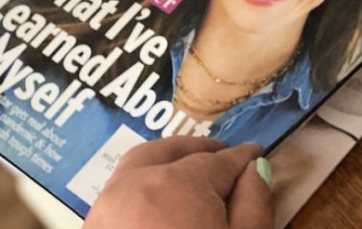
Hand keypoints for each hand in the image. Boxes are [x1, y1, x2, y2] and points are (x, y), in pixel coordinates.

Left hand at [84, 137, 273, 228]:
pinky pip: (117, 195)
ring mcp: (106, 210)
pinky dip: (140, 189)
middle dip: (198, 151)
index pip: (219, 161)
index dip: (243, 158)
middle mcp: (134, 187)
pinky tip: (156, 206)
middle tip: (222, 158)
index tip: (255, 157)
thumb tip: (254, 172)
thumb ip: (253, 205)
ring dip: (164, 165)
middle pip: (169, 152)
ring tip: (188, 179)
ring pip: (136, 168)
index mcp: (176, 186)